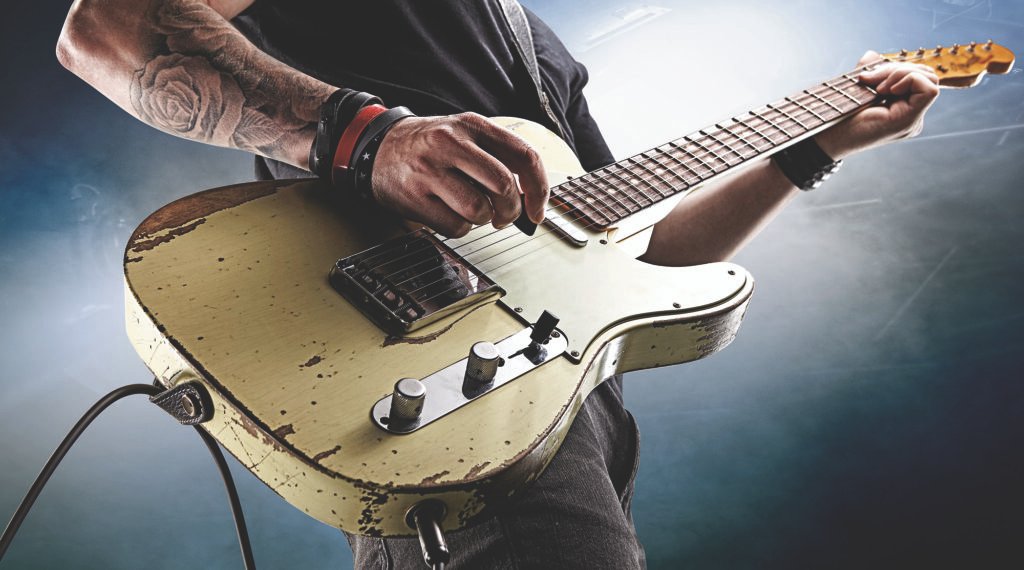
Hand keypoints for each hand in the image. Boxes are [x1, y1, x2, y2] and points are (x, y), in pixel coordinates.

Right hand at [371, 112, 548, 237]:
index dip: (539, 188)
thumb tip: (532, 196)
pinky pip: (454, 226)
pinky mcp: (414, 196)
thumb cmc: (429, 147)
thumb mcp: (465, 134)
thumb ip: (498, 155)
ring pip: (479, 210)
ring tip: (471, 210)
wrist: (377, 148)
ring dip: (483, 220)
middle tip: (505, 217)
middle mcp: (451, 143)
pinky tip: (448, 213)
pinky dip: (459, 228)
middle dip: (511, 211)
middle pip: (503, 186)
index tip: (537, 209)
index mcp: (472, 125)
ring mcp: (430, 170)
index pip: (524, 155)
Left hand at [816, 51, 939, 158]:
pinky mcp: (909, 122)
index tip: (870, 79)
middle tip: (871, 81)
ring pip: (930, 78)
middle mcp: (910, 116)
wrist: (825, 137)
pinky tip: (885, 91)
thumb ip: (868, 72)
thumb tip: (873, 55)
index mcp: (901, 109)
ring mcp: (912, 121)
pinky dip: (908, 80)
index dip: (898, 68)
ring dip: (901, 73)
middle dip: (898, 68)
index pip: (918, 76)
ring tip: (877, 88)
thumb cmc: (836, 116)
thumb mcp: (857, 87)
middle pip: (926, 74)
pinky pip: (930, 89)